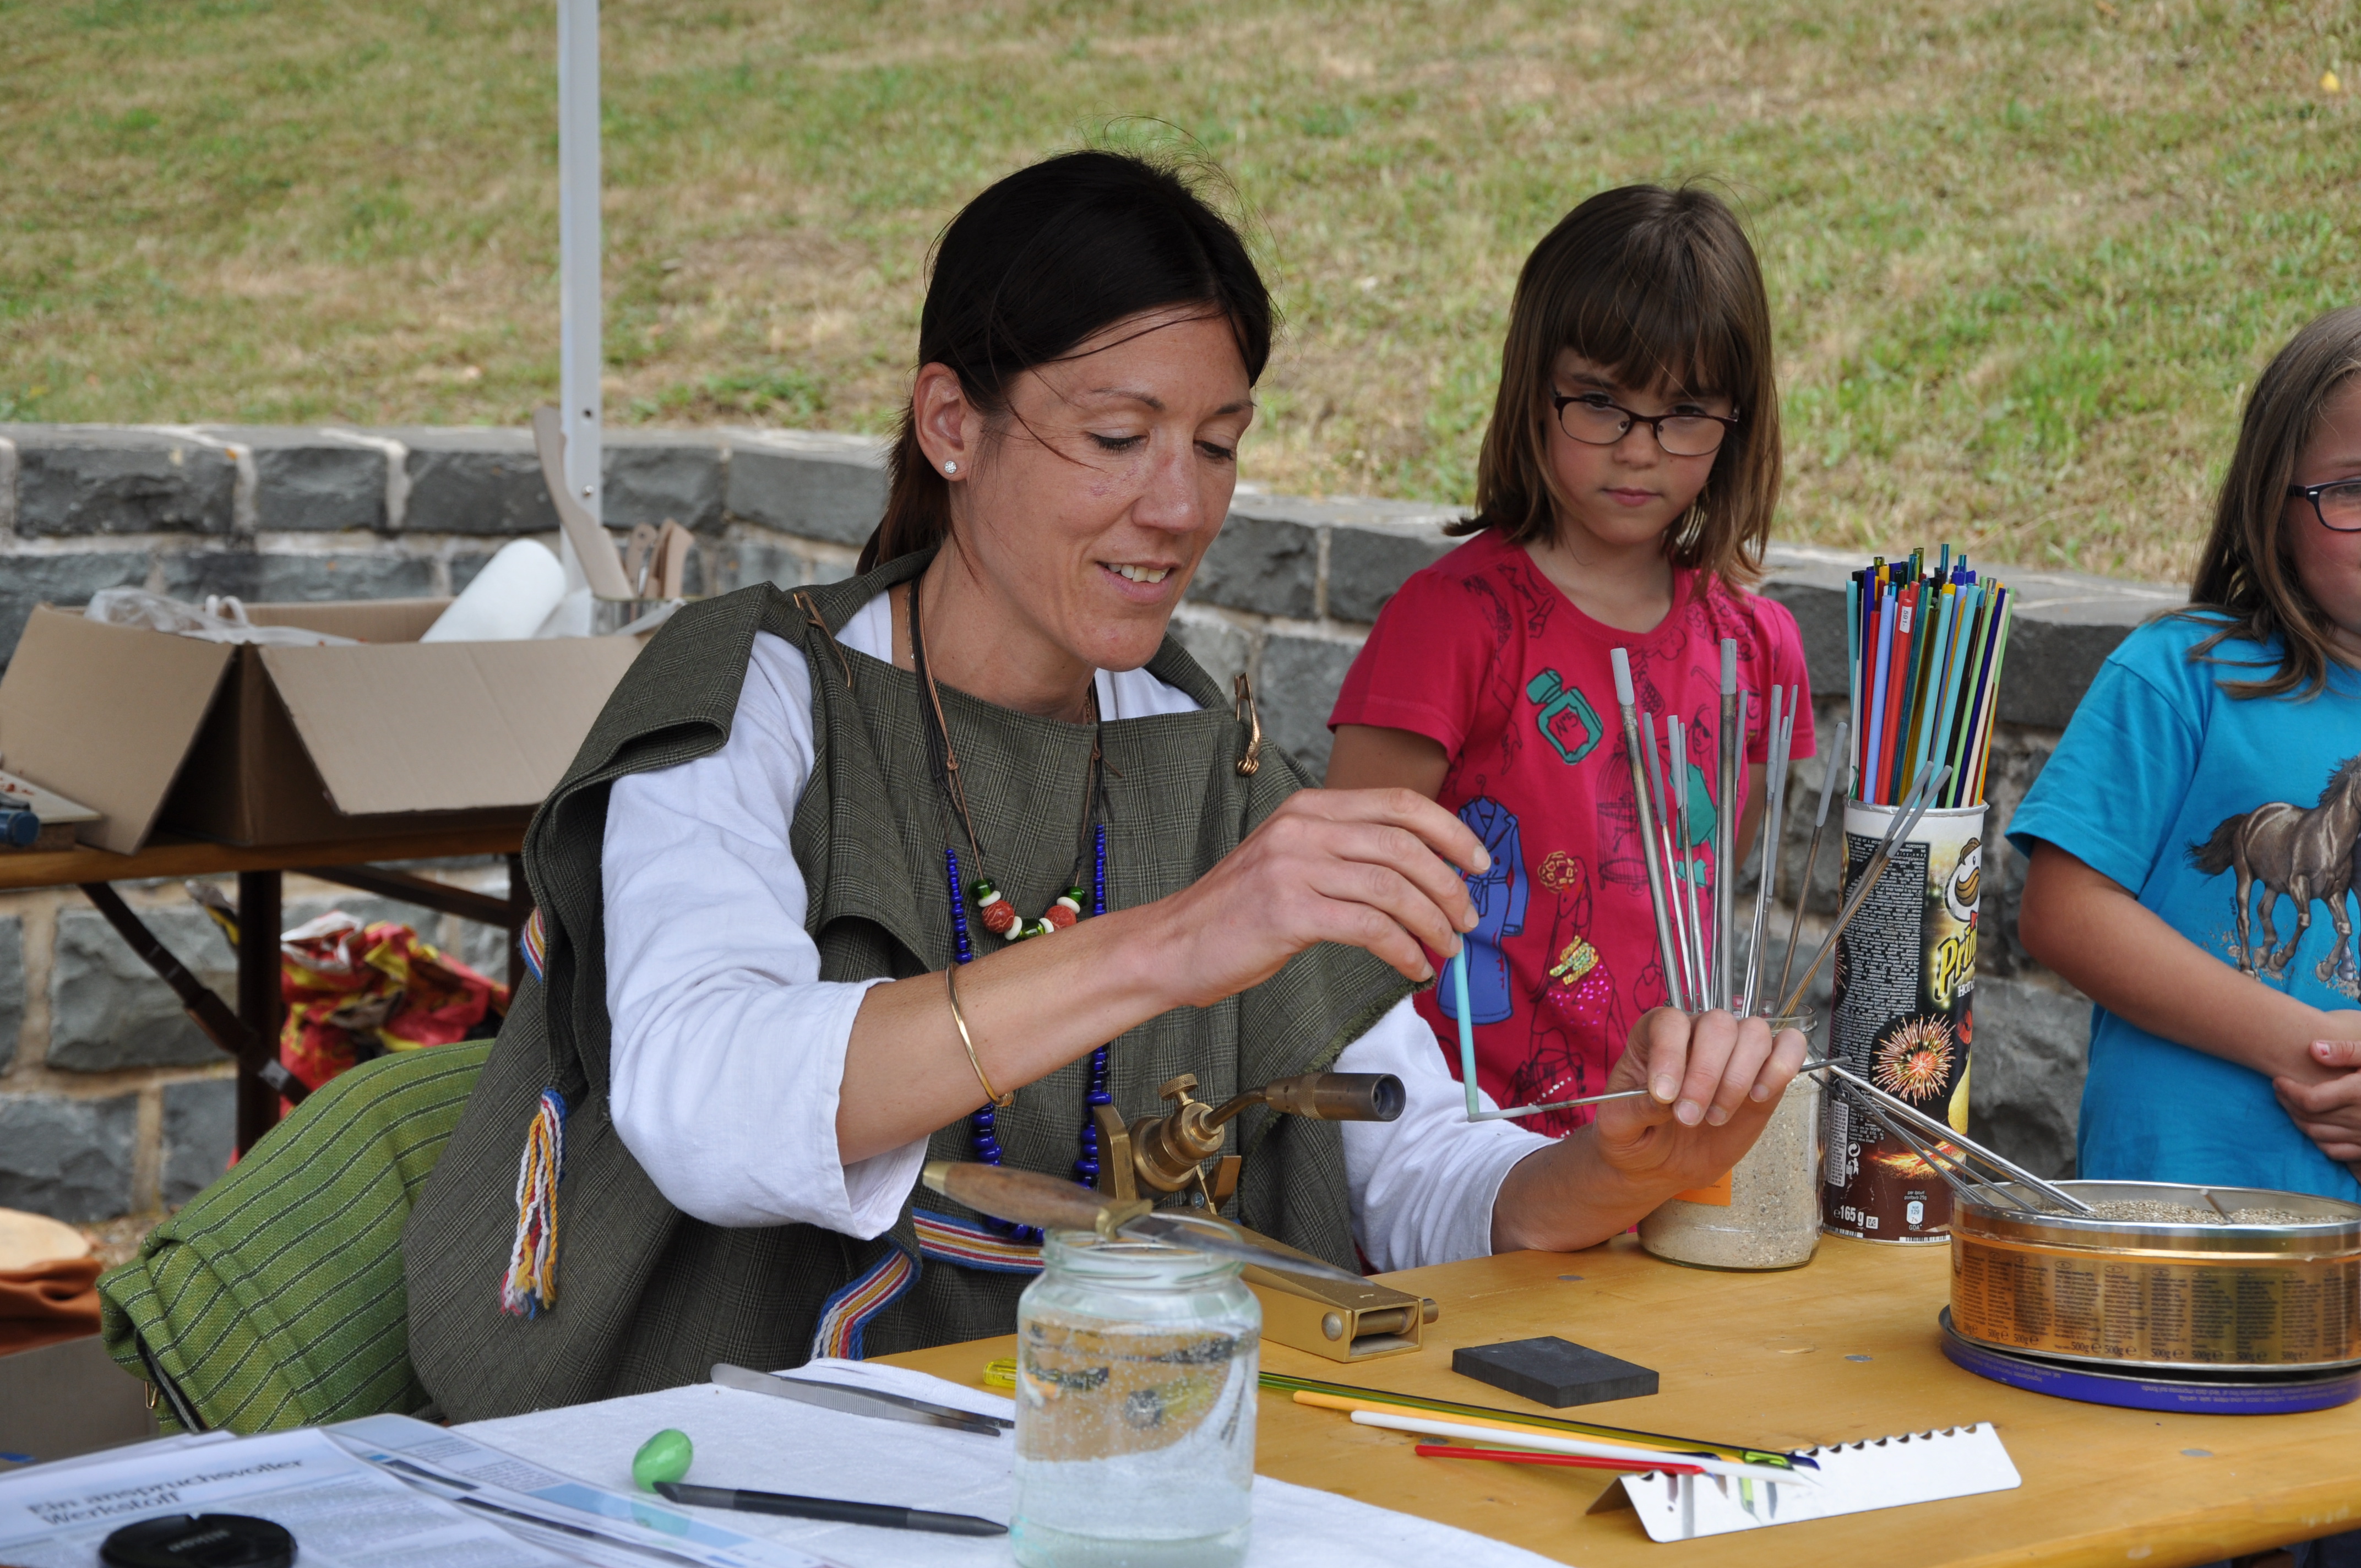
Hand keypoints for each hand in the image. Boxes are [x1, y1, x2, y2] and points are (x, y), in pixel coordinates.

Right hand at [1150, 787, 1487, 1006]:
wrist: (1174, 944)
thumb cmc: (1238, 912)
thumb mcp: (1293, 861)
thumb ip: (1347, 853)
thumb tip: (1422, 872)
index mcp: (1310, 808)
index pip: (1399, 803)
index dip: (1450, 831)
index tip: (1479, 863)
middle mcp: (1303, 828)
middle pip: (1405, 844)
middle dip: (1450, 885)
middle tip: (1468, 919)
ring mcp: (1293, 867)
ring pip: (1393, 887)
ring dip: (1433, 923)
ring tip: (1446, 949)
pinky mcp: (1287, 912)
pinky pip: (1368, 928)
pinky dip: (1403, 950)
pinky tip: (1412, 967)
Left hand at [1590, 1008, 1810, 1194]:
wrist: (1659, 1162)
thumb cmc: (1634, 1135)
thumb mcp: (1617, 1127)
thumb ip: (1634, 1108)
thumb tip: (1665, 1097)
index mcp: (1654, 1035)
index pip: (1670, 1023)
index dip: (1670, 1055)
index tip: (1664, 1096)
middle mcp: (1697, 1033)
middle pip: (1718, 1024)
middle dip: (1707, 1075)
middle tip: (1688, 1118)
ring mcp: (1734, 1051)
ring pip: (1754, 1032)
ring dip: (1739, 1078)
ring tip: (1716, 1117)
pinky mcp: (1764, 1074)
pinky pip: (1789, 1046)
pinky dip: (1781, 1067)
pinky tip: (1758, 1097)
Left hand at [2274, 1033, 2360, 1162]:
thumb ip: (2347, 1050)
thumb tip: (2312, 1049)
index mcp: (2359, 1094)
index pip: (2309, 1100)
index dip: (2287, 1091)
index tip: (2278, 1080)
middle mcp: (2360, 1119)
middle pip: (2308, 1118)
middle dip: (2287, 1104)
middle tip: (2279, 1090)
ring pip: (2317, 1136)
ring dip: (2298, 1121)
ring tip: (2290, 1104)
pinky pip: (2335, 1152)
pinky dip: (2318, 1141)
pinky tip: (2314, 1126)